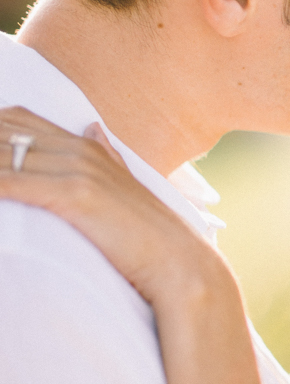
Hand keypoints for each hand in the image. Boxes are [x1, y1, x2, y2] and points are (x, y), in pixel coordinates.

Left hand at [0, 107, 227, 310]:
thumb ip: (106, 154)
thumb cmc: (148, 235)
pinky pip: (10, 183)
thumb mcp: (124, 183)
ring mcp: (77, 169)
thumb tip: (92, 126)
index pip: (17, 119)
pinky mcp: (74, 195)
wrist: (178, 264)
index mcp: (86, 145)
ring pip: (2, 154)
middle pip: (4, 131)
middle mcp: (79, 148)